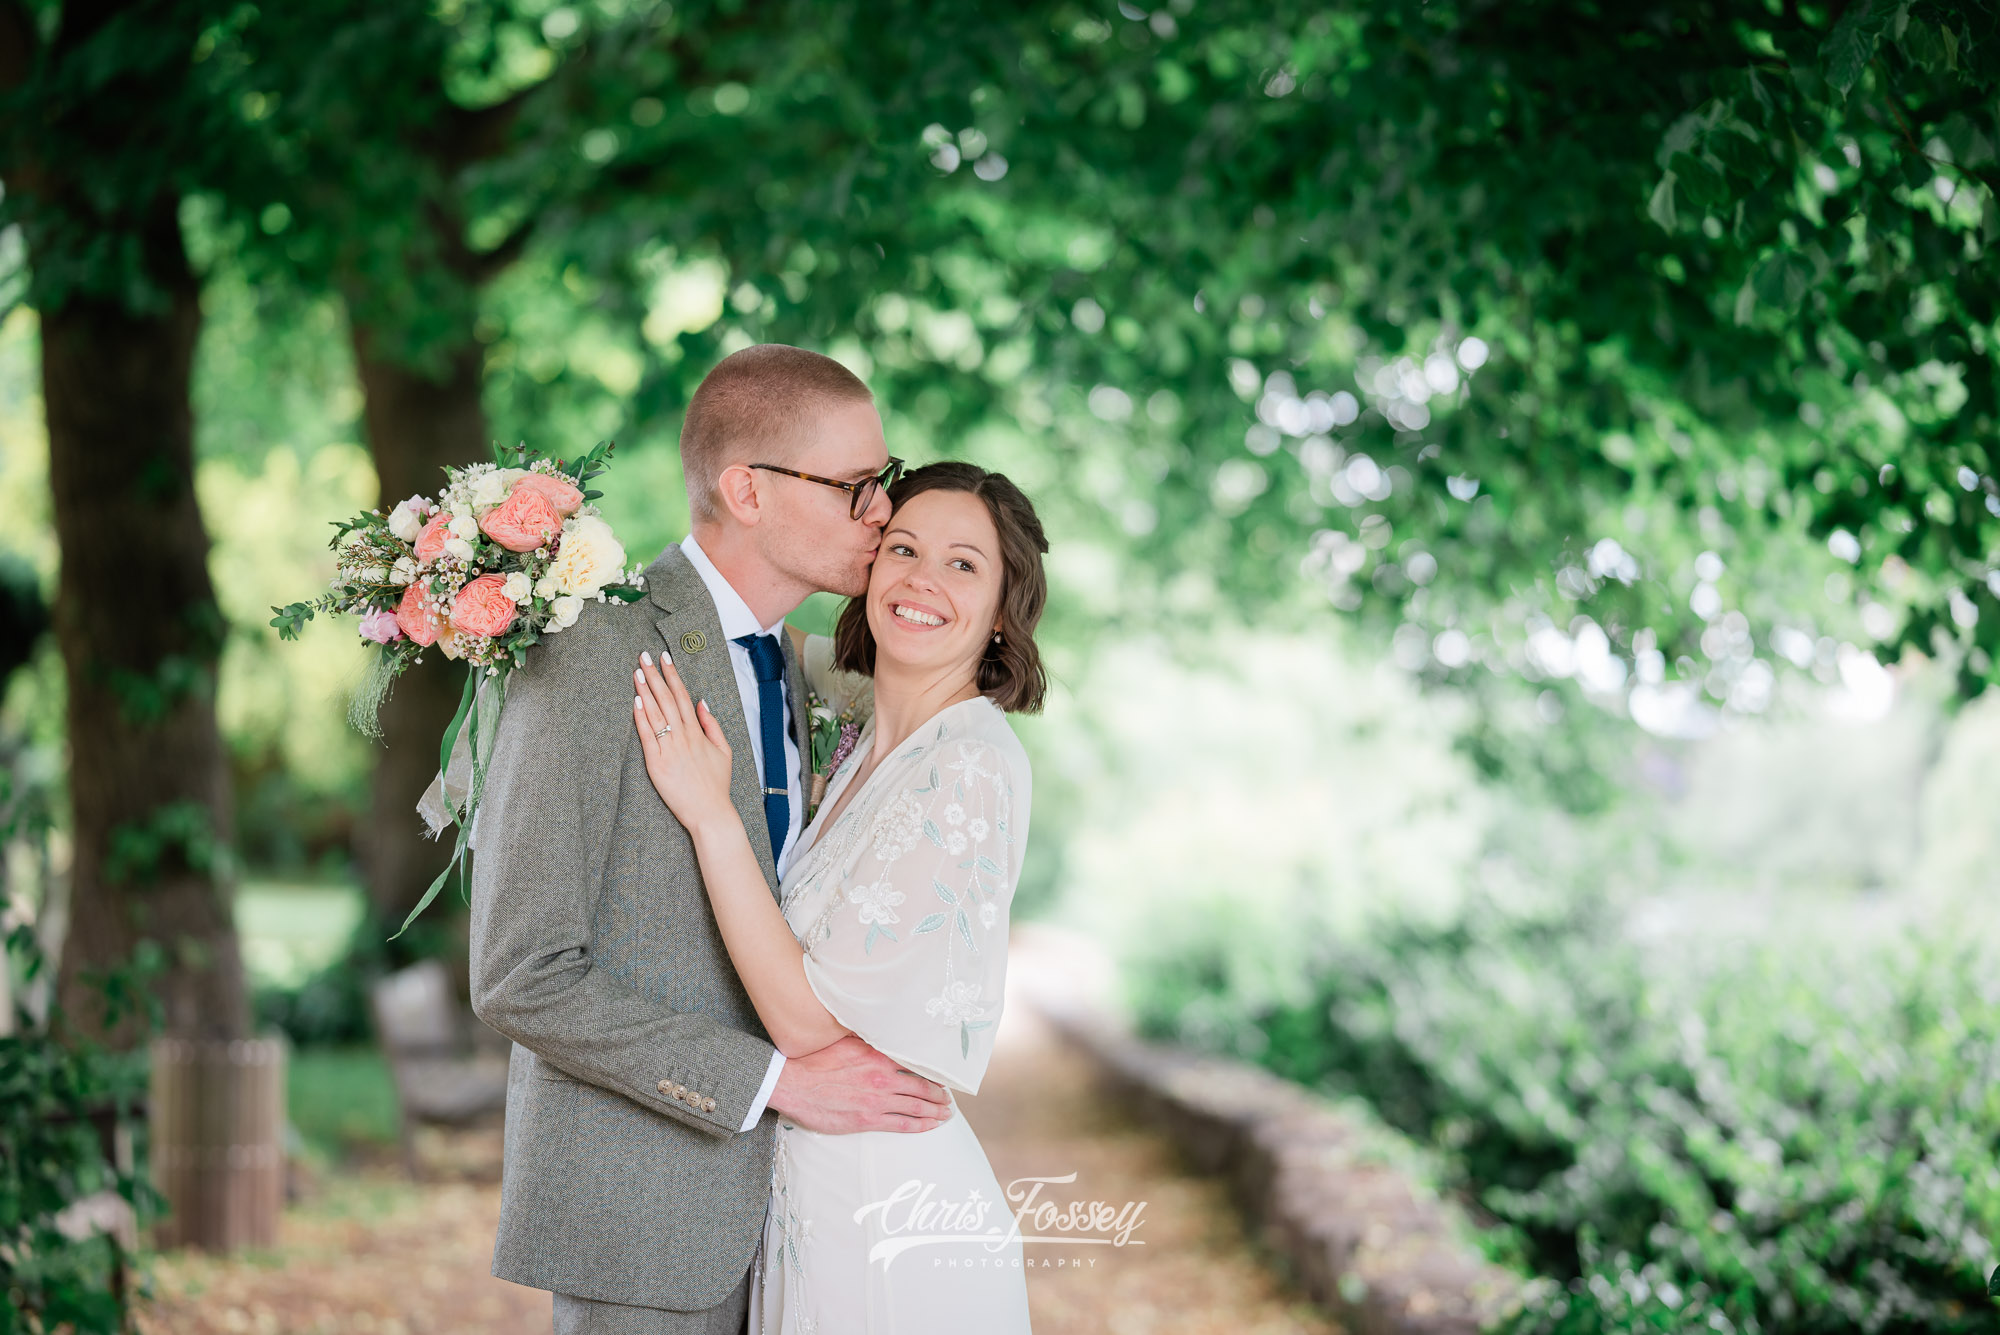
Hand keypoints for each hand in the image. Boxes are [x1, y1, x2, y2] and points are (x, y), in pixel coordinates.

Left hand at [633, 651, 736, 833]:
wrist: (710, 812)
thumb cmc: (716, 784)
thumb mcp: (724, 751)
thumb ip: (712, 725)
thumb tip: (703, 702)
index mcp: (698, 733)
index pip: (683, 696)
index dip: (673, 675)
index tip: (664, 658)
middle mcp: (683, 737)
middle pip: (667, 699)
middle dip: (655, 675)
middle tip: (644, 656)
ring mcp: (669, 750)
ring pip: (656, 713)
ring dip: (646, 691)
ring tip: (637, 672)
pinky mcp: (656, 764)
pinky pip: (647, 736)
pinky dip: (641, 718)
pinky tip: (636, 701)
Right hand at [766, 1034, 955, 1134]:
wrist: (792, 1084)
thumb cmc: (815, 1061)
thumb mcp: (844, 1041)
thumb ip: (868, 1041)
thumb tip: (883, 1032)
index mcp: (877, 1056)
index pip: (915, 1063)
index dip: (933, 1070)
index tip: (943, 1075)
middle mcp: (882, 1078)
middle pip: (922, 1086)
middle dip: (939, 1094)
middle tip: (950, 1098)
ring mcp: (876, 1101)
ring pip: (916, 1106)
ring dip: (935, 1110)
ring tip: (946, 1112)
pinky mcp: (867, 1120)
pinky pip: (902, 1124)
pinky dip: (920, 1125)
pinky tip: (930, 1125)